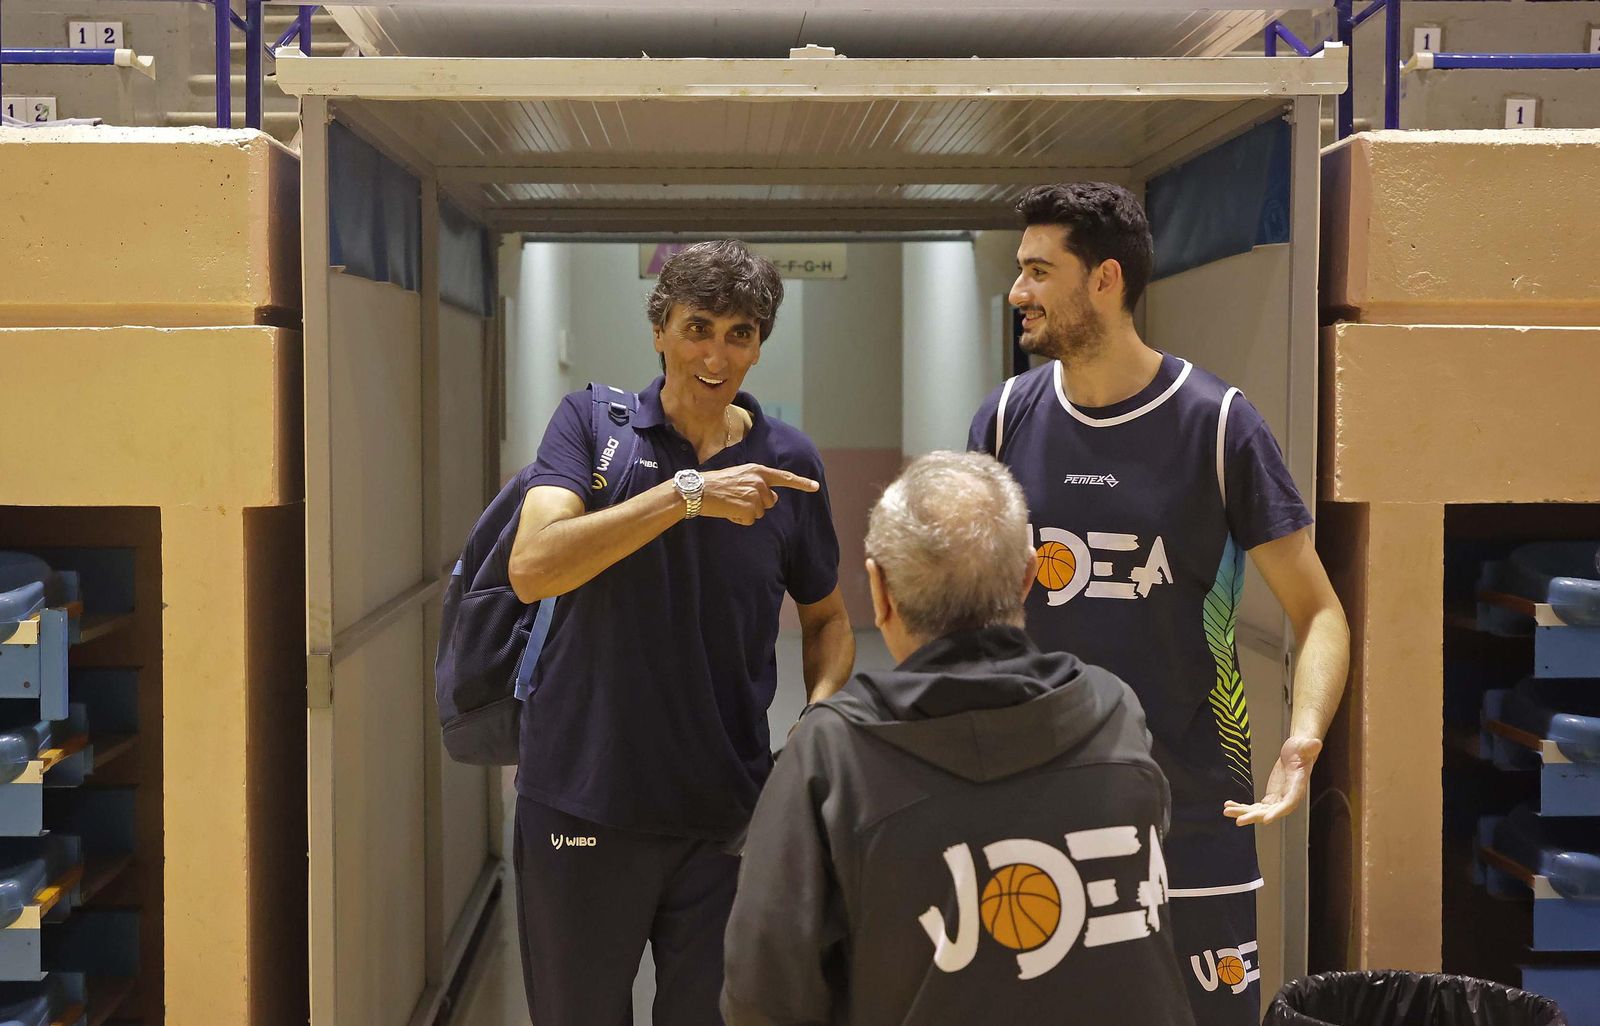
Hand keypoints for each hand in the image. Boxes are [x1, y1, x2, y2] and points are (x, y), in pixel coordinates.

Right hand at [698, 464, 818, 525]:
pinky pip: (750, 520)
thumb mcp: (740, 475)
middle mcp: (760, 481)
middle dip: (757, 504)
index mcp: (758, 470)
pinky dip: (740, 519)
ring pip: (760, 512)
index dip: (801, 483)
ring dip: (747, 512)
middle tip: (737, 498)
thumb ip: (758, 483)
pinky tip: (728, 510)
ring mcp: (755, 495)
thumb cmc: (716, 483)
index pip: (784, 478)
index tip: (815, 487)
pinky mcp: (749, 508)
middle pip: (770, 502)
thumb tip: (773, 498)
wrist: (698, 490)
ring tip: (730, 503)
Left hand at [1223, 735, 1322, 826]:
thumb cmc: (1303, 749)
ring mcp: (1278, 799)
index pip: (1288, 804)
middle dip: (1254, 817)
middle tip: (1239, 820)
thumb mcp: (1306, 746)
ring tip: (1227, 811)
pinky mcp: (1271, 798)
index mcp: (1297, 788)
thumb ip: (1309, 747)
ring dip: (1243, 812)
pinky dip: (1242, 807)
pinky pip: (1256, 807)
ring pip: (1260, 811)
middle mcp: (1287, 798)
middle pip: (1270, 812)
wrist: (1298, 753)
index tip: (1265, 819)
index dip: (1277, 812)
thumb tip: (1316, 743)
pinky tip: (1229, 805)